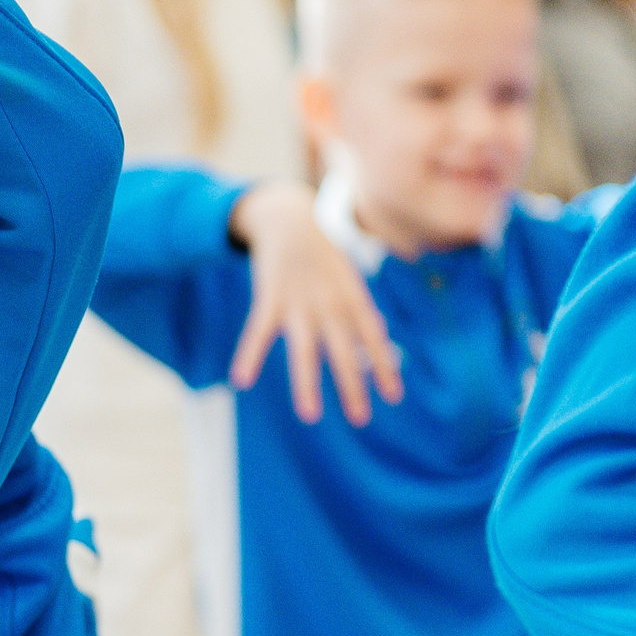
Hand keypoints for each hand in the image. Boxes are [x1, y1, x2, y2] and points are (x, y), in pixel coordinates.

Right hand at [231, 183, 401, 425]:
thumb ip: (360, 316)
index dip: (384, 365)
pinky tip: (240, 379)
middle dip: (352, 384)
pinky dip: (249, 354)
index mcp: (351, 298)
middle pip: (344, 350)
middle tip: (360, 419)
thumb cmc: (323, 256)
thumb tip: (378, 351)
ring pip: (304, 349)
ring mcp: (299, 301)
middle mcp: (329, 303)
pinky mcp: (270, 297)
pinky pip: (258, 331)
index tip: (394, 396)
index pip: (372, 336)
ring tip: (309, 414)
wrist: (289, 216)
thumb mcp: (347, 280)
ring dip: (307, 382)